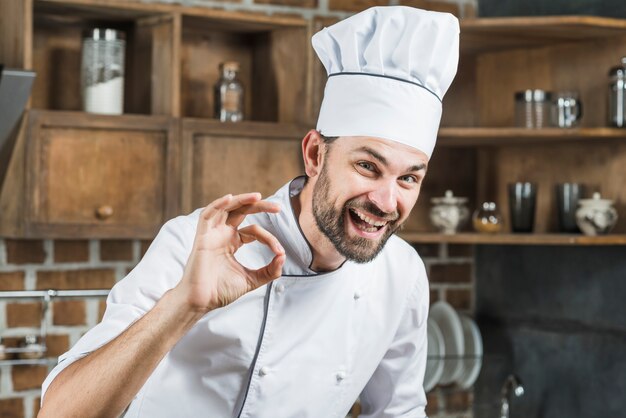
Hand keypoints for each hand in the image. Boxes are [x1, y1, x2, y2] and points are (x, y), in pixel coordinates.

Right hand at [176, 192, 285, 312]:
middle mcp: (222, 235)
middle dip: (260, 207)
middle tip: (278, 207)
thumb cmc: (221, 291)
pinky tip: (230, 198)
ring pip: (226, 208)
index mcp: (232, 242)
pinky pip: (207, 215)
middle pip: (242, 212)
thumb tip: (284, 257)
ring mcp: (212, 234)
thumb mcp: (252, 279)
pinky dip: (218, 204)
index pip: (254, 231)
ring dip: (242, 200)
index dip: (269, 239)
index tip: (280, 252)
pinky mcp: (202, 237)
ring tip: (258, 196)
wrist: (201, 301)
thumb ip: (270, 270)